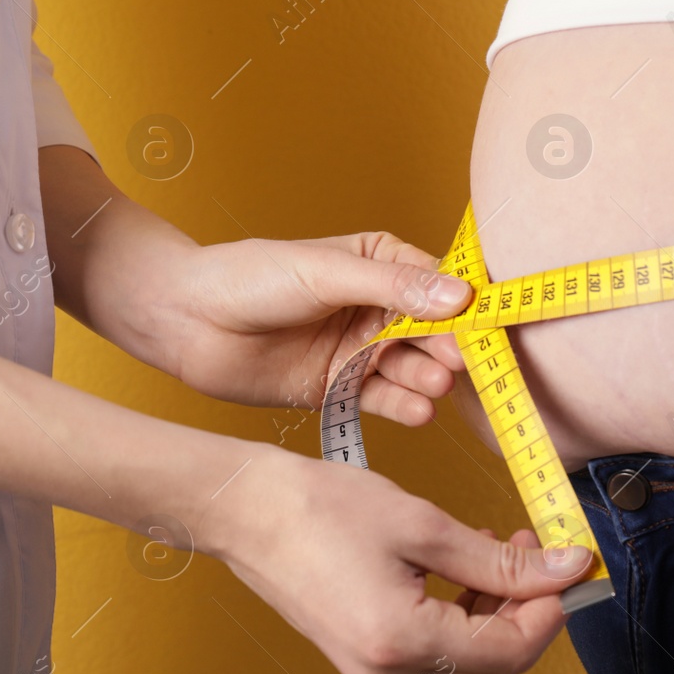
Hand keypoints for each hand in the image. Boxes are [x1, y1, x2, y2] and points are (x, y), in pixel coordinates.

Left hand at [172, 231, 471, 424]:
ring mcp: (360, 350)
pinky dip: (403, 406)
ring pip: (409, 367)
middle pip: (432, 331)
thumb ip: (392, 287)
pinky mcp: (339, 388)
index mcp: (380, 263)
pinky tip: (419, 410)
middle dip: (450, 347)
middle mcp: (377, 307)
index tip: (487, 323)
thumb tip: (460, 295)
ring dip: (426, 377)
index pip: (437, 285)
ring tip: (436, 383)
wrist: (187, 320)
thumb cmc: (249, 278)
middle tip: (462, 362)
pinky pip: (381, 399)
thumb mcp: (325, 274)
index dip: (464, 305)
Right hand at [202, 448, 594, 673]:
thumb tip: (567, 569)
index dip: (551, 609)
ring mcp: (371, 667)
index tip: (568, 562)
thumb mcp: (422, 525)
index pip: (511, 651)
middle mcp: (387, 670)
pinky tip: (462, 562)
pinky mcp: (362, 652)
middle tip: (538, 549)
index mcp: (402, 642)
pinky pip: (433, 644)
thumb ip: (498, 560)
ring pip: (465, 653)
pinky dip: (460, 609)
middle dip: (526, 607)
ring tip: (499, 546)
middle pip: (492, 660)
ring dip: (495, 606)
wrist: (245, 509)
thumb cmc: (319, 507)